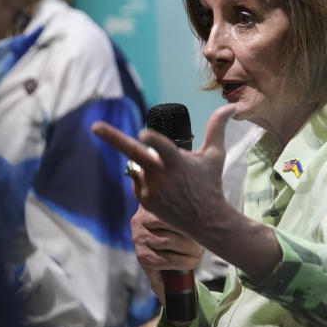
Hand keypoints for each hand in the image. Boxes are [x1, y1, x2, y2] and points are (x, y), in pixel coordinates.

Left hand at [92, 104, 238, 240]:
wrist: (205, 220)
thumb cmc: (210, 183)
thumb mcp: (215, 155)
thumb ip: (217, 128)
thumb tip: (232, 106)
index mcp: (178, 162)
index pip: (162, 147)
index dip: (152, 139)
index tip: (142, 133)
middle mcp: (162, 176)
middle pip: (133, 153)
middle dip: (112, 138)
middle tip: (94, 127)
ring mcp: (151, 190)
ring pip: (140, 166)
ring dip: (149, 166)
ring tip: (171, 179)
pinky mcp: (144, 201)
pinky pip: (138, 180)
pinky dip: (146, 178)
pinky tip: (164, 187)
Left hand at [131, 206, 203, 303]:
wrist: (148, 218)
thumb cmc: (156, 248)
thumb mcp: (157, 269)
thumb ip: (163, 286)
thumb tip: (171, 310)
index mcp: (144, 258)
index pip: (165, 262)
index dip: (185, 262)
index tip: (197, 262)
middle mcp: (140, 240)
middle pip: (169, 244)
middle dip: (190, 249)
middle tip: (200, 250)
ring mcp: (142, 224)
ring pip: (171, 230)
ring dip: (189, 235)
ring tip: (197, 239)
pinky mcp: (148, 210)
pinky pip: (169, 217)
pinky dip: (183, 221)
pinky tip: (191, 225)